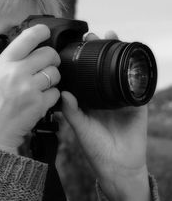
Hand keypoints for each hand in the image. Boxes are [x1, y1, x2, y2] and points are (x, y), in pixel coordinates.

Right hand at [0, 24, 60, 153]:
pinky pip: (56, 93)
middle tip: (48, 64)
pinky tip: (41, 100)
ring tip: (42, 85)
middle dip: (51, 58)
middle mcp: (17, 72)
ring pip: (55, 73)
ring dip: (52, 78)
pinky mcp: (39, 104)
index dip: (41, 31)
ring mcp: (30, 88)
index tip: (44, 33)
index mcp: (3, 63)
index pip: (28, 38)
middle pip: (49, 54)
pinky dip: (51, 96)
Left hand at [61, 32, 149, 200]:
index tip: (77, 45)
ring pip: (119, 71)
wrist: (118, 166)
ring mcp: (120, 97)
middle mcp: (103, 95)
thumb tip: (63, 93)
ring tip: (113, 37)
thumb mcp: (80, 128)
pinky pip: (137, 85)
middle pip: (102, 68)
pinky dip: (136, 72)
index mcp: (88, 100)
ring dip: (117, 54)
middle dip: (100, 50)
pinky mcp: (136, 103)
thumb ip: (71, 111)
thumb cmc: (96, 148)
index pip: (85, 74)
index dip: (82, 60)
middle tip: (94, 35)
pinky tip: (131, 58)